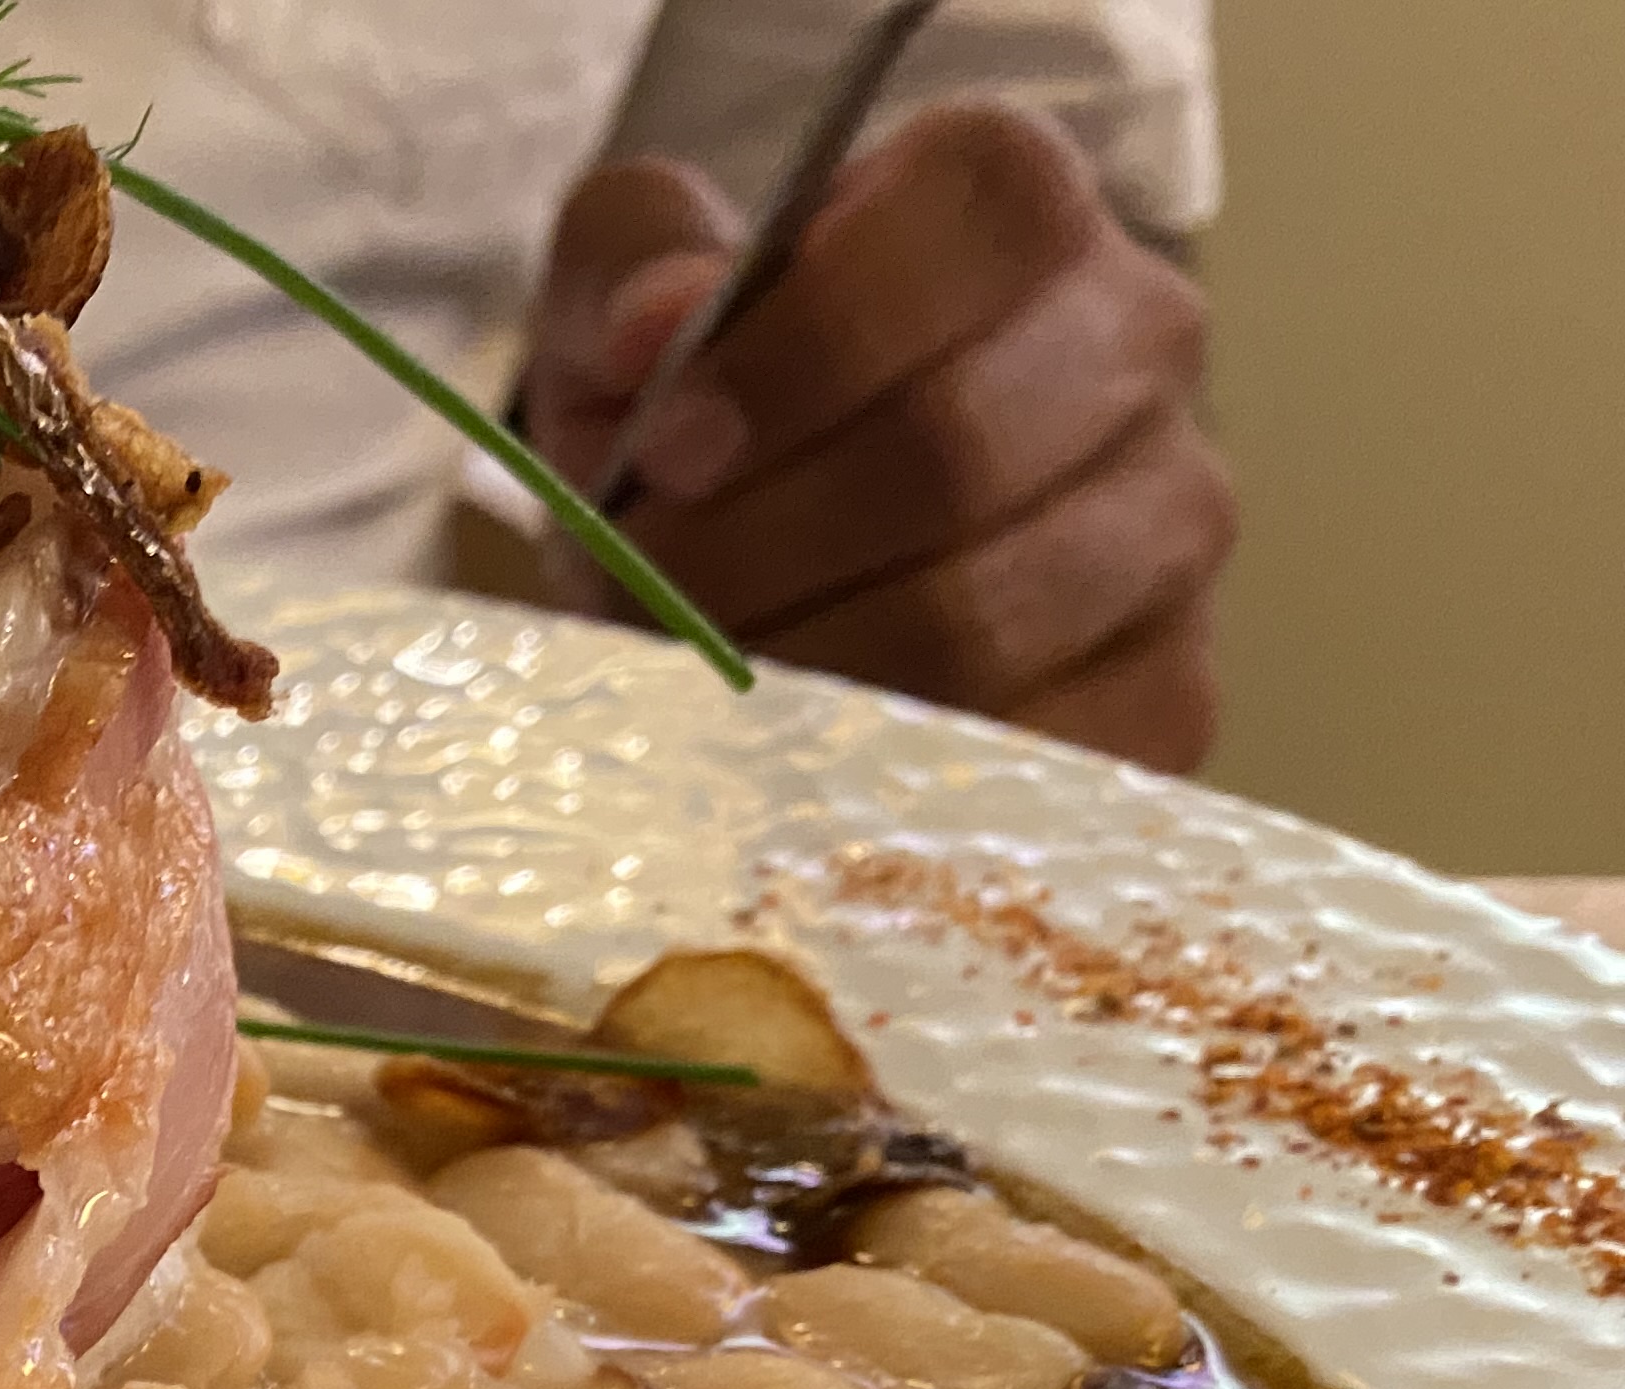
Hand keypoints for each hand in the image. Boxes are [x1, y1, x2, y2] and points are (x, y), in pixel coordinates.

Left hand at [519, 101, 1230, 771]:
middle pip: (956, 446)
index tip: (669, 445)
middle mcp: (1137, 341)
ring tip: (695, 665)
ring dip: (794, 664)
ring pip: (976, 619)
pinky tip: (788, 744)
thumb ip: (631, 264)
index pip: (978, 215)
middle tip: (648, 586)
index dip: (808, 339)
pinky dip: (873, 769)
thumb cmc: (700, 411)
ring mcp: (1172, 520)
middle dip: (756, 541)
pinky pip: (1028, 752)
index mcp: (1016, 208)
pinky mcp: (1168, 689)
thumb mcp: (627, 303)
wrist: (759, 557)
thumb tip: (657, 322)